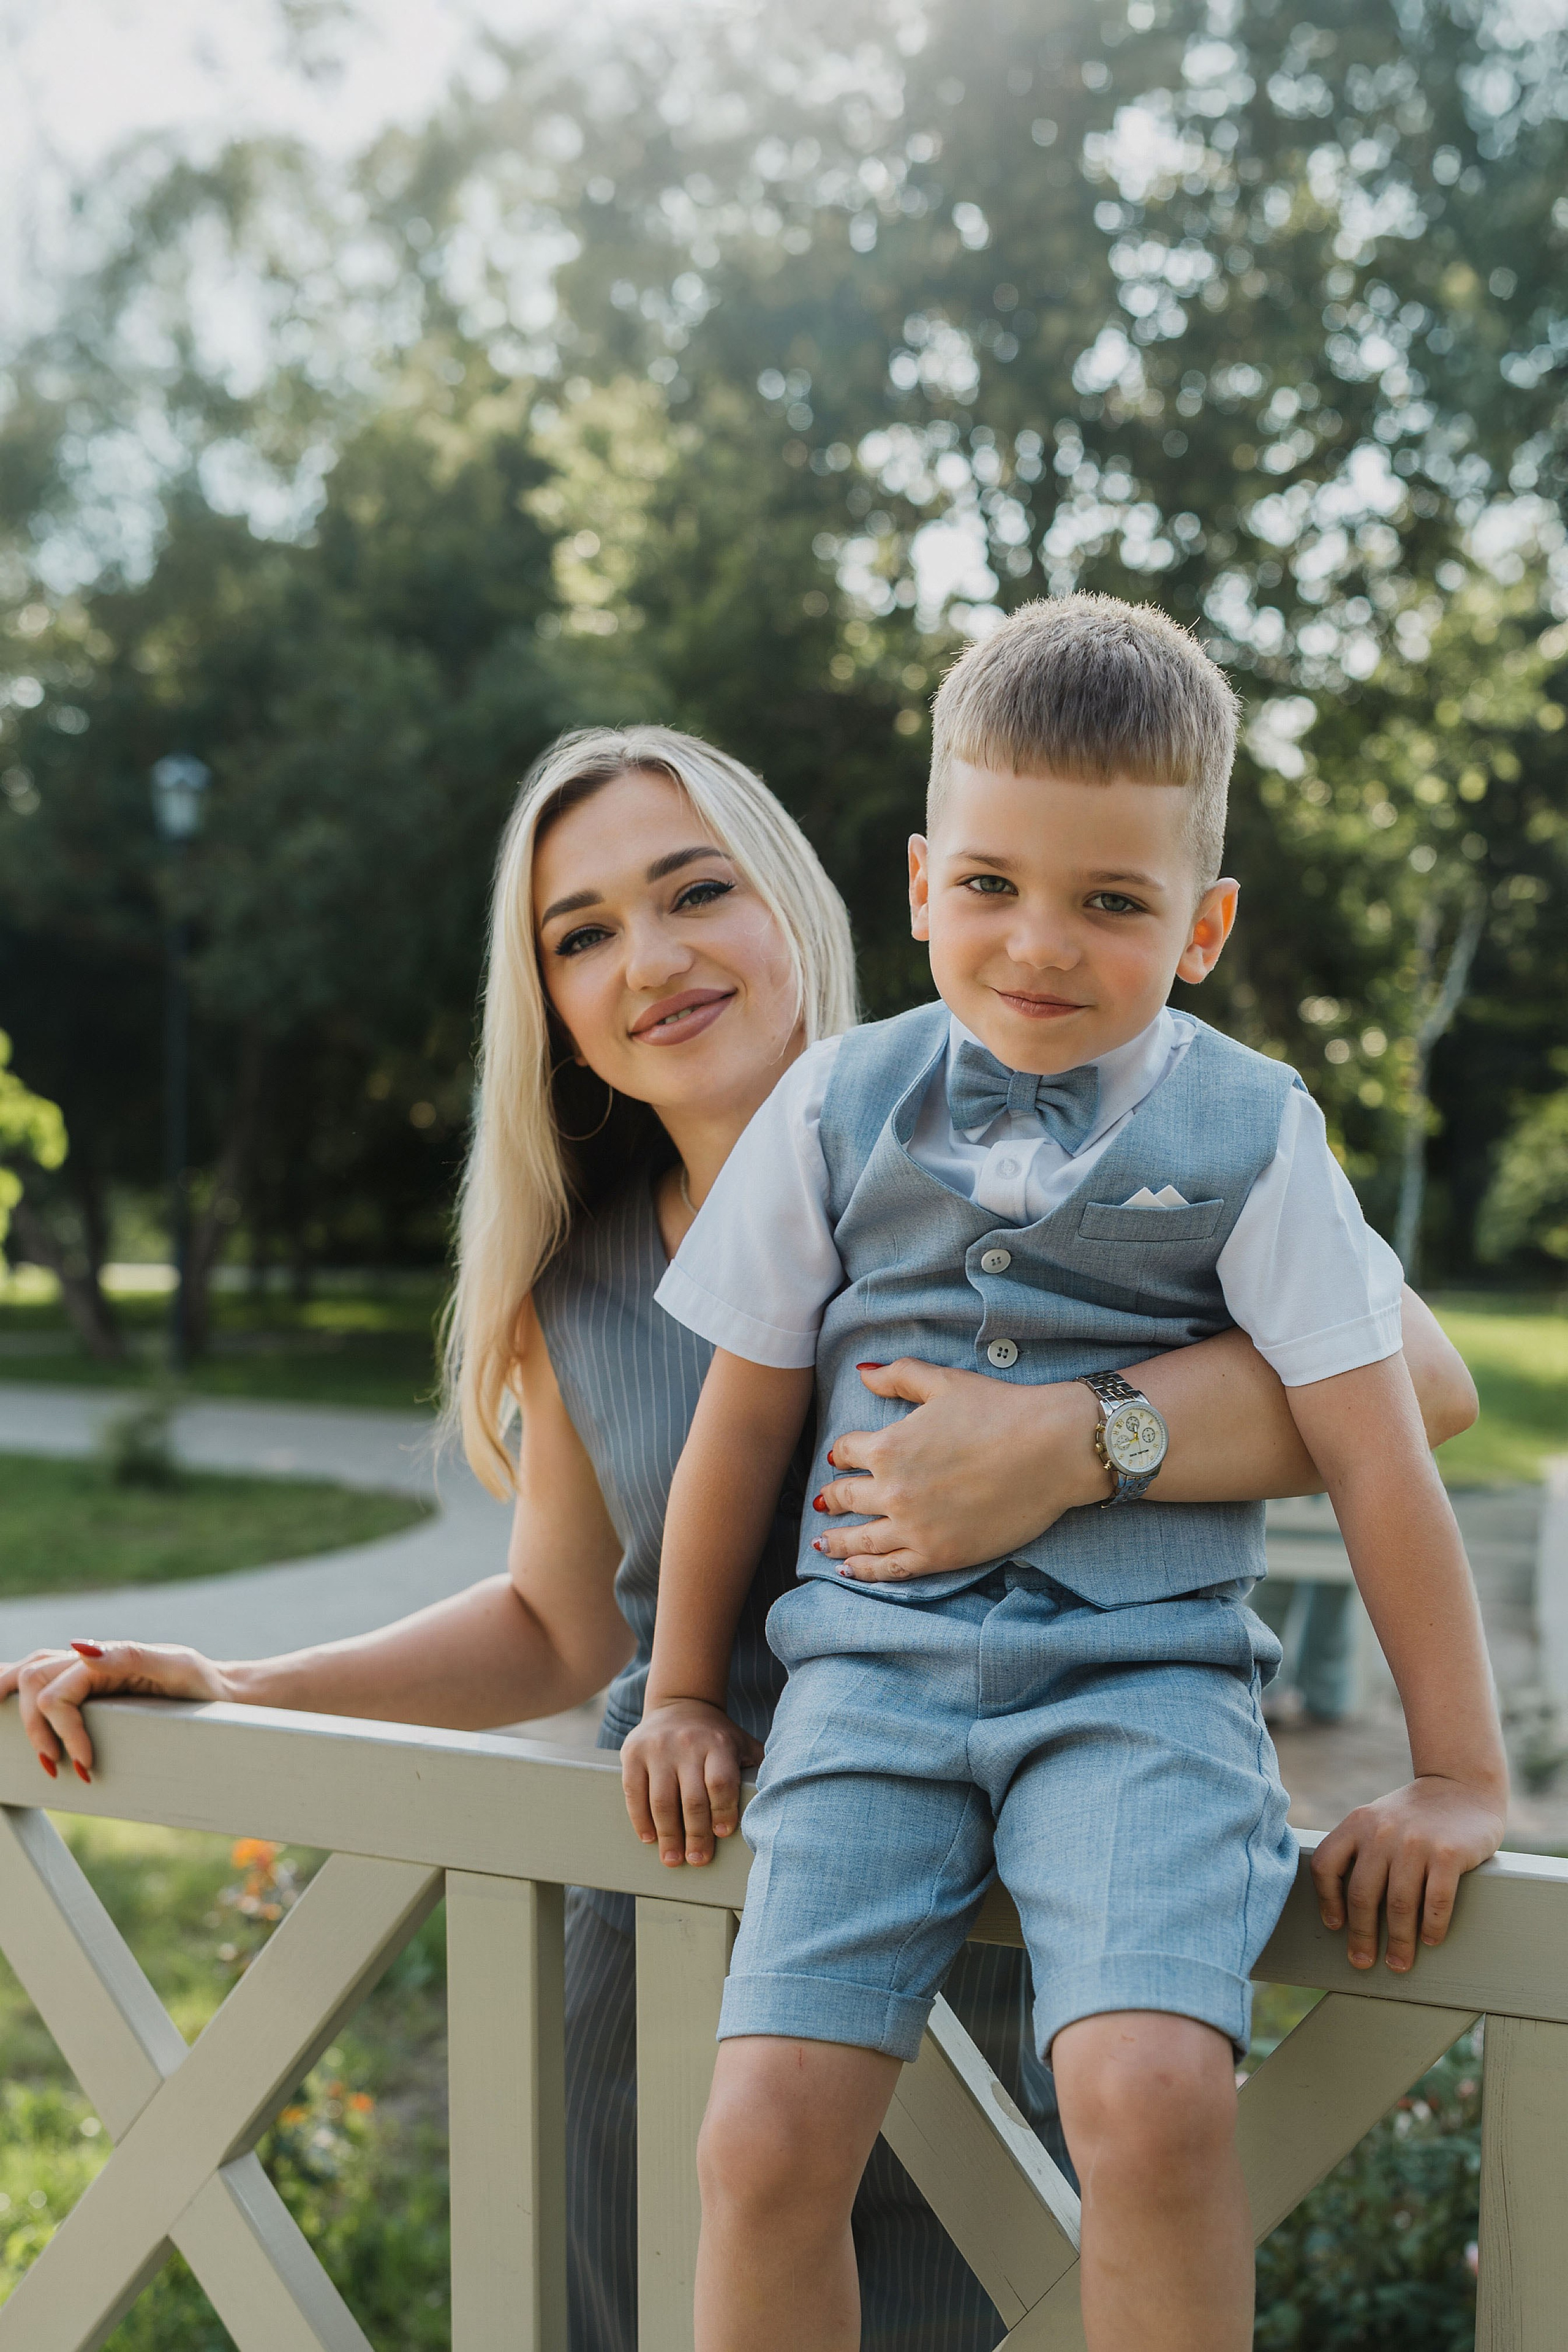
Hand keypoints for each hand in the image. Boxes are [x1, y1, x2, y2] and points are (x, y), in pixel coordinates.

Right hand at [0, 1641, 231, 1782]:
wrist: (222, 1693)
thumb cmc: (201, 1683)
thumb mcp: (176, 1666)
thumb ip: (130, 1655)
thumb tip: (80, 1648)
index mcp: (105, 1656)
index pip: (56, 1692)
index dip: (63, 1732)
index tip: (84, 1767)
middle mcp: (90, 1659)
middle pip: (32, 1680)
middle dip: (36, 1728)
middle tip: (56, 1767)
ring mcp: (85, 1669)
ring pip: (28, 1675)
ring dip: (20, 1710)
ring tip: (28, 1744)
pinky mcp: (88, 1686)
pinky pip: (41, 1680)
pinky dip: (15, 1688)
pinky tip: (2, 1701)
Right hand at [621, 1698, 763, 1867]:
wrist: (680, 1704)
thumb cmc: (716, 1736)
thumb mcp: (741, 1743)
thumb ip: (758, 1767)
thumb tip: (783, 1800)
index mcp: (718, 1744)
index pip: (720, 1782)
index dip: (723, 1810)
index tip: (722, 1834)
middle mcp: (687, 1745)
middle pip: (692, 1798)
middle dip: (696, 1834)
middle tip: (698, 1859)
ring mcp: (657, 1749)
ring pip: (661, 1800)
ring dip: (668, 1835)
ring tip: (673, 1859)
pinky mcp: (633, 1753)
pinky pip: (634, 1792)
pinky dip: (641, 1819)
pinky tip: (650, 1837)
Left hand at [811, 1360, 1105, 1581]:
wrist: (1051, 1449)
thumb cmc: (1000, 1409)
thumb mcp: (943, 1382)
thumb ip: (898, 1376)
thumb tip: (863, 1373)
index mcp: (889, 1446)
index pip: (847, 1451)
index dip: (841, 1452)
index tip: (839, 1456)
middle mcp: (894, 1490)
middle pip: (845, 1497)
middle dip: (831, 1498)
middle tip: (823, 1502)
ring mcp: (915, 1527)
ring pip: (861, 1540)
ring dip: (836, 1542)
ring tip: (822, 1545)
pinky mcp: (940, 1555)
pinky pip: (891, 1569)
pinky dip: (866, 1572)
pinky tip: (852, 1572)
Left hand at [1310, 1775, 1506, 1972]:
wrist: (1461, 1785)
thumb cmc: (1415, 1814)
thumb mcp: (1377, 1820)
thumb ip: (1359, 1849)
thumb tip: (1342, 1907)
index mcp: (1357, 1823)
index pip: (1326, 1866)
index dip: (1326, 1901)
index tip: (1335, 1927)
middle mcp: (1381, 1831)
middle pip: (1361, 1895)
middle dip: (1361, 1935)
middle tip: (1363, 1962)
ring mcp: (1416, 1842)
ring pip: (1399, 1904)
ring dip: (1398, 1941)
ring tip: (1399, 1963)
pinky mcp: (1449, 1853)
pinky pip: (1436, 1901)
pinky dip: (1432, 1927)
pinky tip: (1430, 1940)